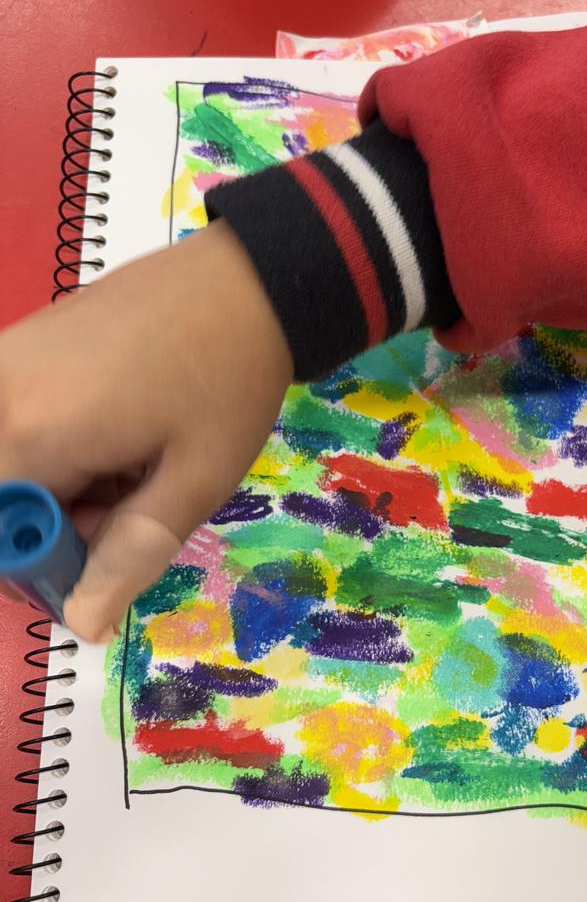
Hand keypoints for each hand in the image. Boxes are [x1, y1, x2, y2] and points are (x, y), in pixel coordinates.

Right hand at [0, 221, 291, 641]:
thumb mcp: (192, 482)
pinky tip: (120, 433)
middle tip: (137, 502)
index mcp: (30, 434)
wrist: (248, 277)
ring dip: (66, 486)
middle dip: (62, 524)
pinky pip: (19, 421)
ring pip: (12, 463)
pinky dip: (61, 446)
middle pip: (5, 498)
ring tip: (139, 462)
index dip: (44, 565)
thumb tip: (80, 624)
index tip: (105, 559)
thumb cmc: (228, 381)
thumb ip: (128, 554)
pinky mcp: (19, 344)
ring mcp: (3, 362)